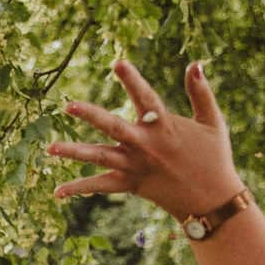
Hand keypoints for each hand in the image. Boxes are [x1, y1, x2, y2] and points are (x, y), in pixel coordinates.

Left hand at [48, 60, 245, 220]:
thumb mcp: (213, 122)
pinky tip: (57, 191)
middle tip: (68, 105)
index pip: (145, 97)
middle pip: (113, 127)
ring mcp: (135, 166)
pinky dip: (80, 188)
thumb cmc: (214, 157)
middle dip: (90, 115)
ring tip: (49, 149)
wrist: (212, 201)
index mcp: (164, 126)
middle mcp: (145, 145)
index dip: (132, 80)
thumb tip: (195, 63)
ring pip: (100, 157)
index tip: (117, 63)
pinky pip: (101, 186)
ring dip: (74, 152)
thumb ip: (200, 92)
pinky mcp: (131, 185)